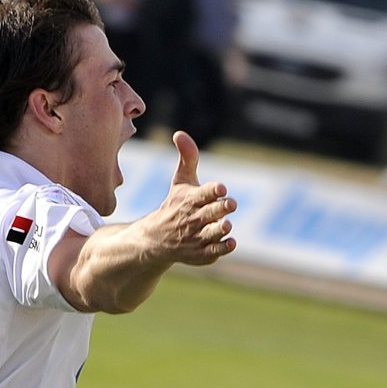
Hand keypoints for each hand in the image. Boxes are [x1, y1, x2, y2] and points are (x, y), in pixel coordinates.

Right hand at [147, 131, 236, 264]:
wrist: (155, 239)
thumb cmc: (174, 205)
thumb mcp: (180, 182)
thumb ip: (187, 158)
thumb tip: (179, 133)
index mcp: (189, 200)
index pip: (202, 194)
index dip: (212, 190)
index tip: (221, 188)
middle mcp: (192, 219)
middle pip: (209, 213)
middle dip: (220, 208)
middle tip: (231, 204)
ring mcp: (195, 238)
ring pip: (211, 233)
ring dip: (219, 229)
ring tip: (226, 226)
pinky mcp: (200, 254)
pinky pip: (213, 253)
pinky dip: (221, 248)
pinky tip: (230, 242)